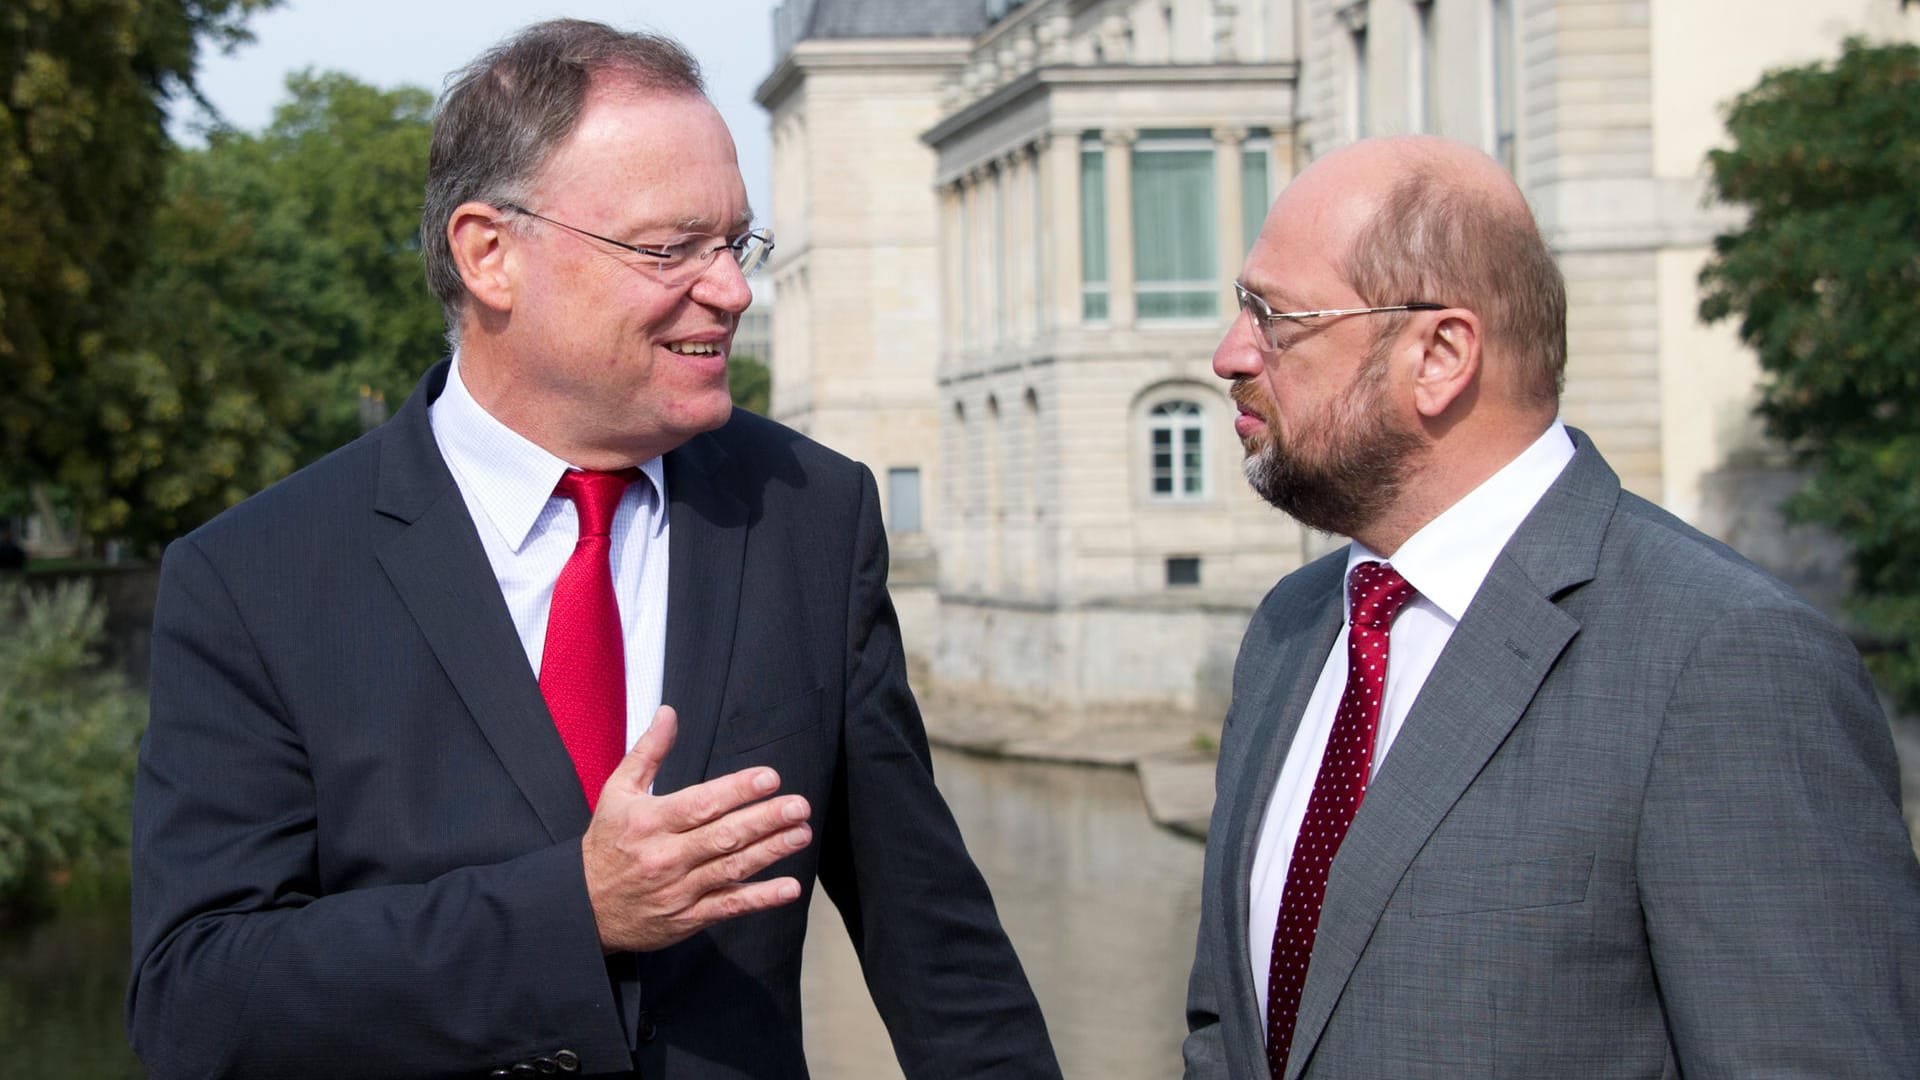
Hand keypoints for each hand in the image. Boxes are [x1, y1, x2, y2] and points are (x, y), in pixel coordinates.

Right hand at [581, 705, 811, 951]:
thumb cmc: (606, 842)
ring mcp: (677, 890)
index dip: (737, 790)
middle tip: (799, 806)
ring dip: (771, 851)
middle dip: (765, 820)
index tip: (770, 778)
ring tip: (801, 833)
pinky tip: (790, 887)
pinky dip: (760, 899)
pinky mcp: (686, 919)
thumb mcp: (617, 792)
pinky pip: (728, 907)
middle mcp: (665, 856)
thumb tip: (669, 712)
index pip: (700, 804)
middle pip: (722, 836)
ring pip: (730, 868)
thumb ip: (648, 752)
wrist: (583, 907)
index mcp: (649, 822)